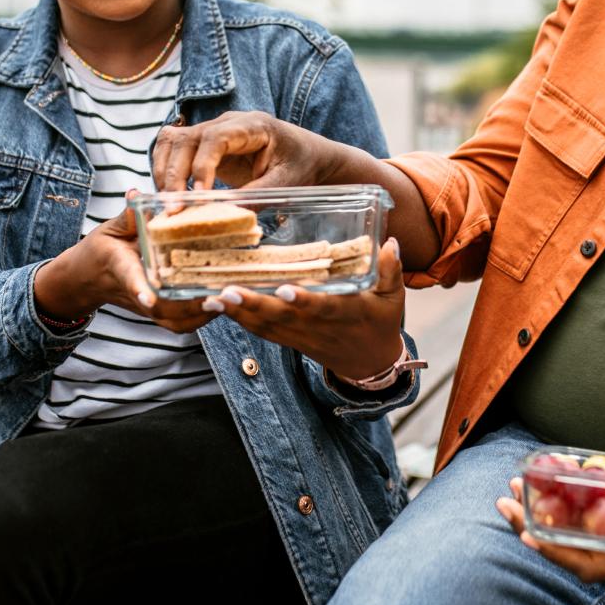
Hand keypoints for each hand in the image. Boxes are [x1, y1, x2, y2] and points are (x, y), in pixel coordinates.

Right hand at [35, 189, 218, 333]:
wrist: (85, 279)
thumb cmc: (99, 250)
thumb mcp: (109, 229)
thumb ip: (126, 215)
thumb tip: (136, 194)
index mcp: (120, 266)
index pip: (130, 278)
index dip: (139, 288)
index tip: (149, 299)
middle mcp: (135, 292)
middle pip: (161, 309)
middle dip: (188, 307)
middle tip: (217, 297)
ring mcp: (146, 307)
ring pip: (172, 321)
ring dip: (199, 316)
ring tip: (226, 301)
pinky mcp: (155, 313)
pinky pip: (178, 324)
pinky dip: (200, 319)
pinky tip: (221, 305)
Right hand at [152, 110, 357, 191]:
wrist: (307, 154)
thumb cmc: (301, 165)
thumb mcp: (287, 183)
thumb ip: (258, 195)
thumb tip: (227, 212)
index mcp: (253, 126)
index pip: (216, 138)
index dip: (202, 165)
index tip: (199, 196)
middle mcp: (227, 122)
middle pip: (186, 138)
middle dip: (175, 174)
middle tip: (173, 208)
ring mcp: (213, 130)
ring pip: (172, 140)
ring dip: (164, 171)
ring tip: (168, 204)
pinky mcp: (205, 144)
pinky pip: (173, 148)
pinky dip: (165, 168)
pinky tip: (170, 194)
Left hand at [197, 238, 405, 380]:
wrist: (369, 364)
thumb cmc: (380, 322)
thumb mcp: (393, 297)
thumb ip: (391, 270)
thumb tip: (390, 241)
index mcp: (345, 314)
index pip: (323, 308)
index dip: (304, 301)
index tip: (285, 290)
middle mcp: (317, 327)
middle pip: (281, 318)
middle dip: (253, 305)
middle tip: (225, 291)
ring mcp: (300, 336)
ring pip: (265, 326)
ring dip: (237, 313)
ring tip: (210, 298)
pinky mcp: (288, 340)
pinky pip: (261, 332)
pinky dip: (239, 319)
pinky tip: (217, 306)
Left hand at [495, 479, 604, 587]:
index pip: (584, 564)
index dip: (553, 551)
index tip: (525, 533)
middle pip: (567, 553)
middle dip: (533, 529)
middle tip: (505, 500)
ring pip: (568, 543)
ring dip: (539, 520)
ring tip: (513, 492)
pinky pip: (577, 534)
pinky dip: (556, 517)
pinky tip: (540, 495)